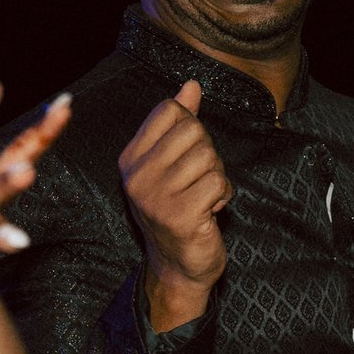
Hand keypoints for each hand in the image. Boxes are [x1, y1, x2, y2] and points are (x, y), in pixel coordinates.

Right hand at [120, 78, 230, 330]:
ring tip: (203, 198)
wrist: (177, 267)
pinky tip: (209, 212)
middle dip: (208, 154)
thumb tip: (191, 85)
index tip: (185, 158)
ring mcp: (156, 197)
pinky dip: (223, 196)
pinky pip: (218, 184)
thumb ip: (179, 123)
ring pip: (209, 157)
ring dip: (217, 177)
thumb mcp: (171, 164)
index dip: (191, 128)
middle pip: (193, 130)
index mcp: (130, 158)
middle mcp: (137, 176)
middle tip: (198, 181)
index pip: (170, 110)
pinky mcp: (180, 216)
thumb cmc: (178, 211)